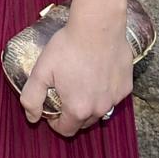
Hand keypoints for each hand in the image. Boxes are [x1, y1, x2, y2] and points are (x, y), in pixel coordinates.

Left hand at [19, 0, 133, 136]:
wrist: (98, 27)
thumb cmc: (68, 47)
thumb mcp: (40, 71)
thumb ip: (32, 98)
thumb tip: (32, 117)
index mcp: (78, 109)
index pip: (66, 130)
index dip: (55, 122)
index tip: (52, 109)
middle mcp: (100, 109)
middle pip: (84, 123)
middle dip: (72, 114)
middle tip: (64, 93)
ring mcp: (116, 98)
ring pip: (100, 110)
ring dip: (89, 103)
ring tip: (79, 82)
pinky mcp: (126, 87)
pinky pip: (112, 96)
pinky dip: (104, 91)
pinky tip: (96, 74)